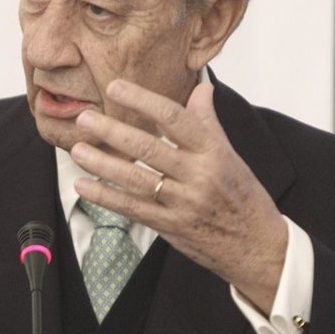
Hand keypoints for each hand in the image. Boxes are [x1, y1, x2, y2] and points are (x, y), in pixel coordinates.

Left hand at [69, 79, 287, 313]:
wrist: (257, 246)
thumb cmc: (244, 197)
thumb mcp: (230, 155)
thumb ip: (208, 122)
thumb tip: (201, 88)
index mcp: (213, 151)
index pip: (174, 117)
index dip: (143, 100)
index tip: (117, 87)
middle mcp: (198, 175)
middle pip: (149, 147)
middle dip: (113, 132)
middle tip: (85, 118)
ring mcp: (183, 202)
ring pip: (136, 179)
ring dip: (102, 164)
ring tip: (77, 150)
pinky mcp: (170, 226)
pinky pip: (133, 208)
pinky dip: (106, 196)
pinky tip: (84, 185)